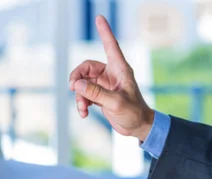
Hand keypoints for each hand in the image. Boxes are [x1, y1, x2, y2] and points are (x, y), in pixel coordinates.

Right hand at [70, 15, 153, 141]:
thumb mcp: (116, 103)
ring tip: (82, 109)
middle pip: (86, 67)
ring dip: (79, 96)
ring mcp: (104, 85)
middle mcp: (111, 74)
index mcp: (120, 69)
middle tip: (73, 89)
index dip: (105, 31)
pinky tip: (84, 113)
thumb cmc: (133, 112)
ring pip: (83, 83)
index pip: (110, 46)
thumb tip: (78, 85)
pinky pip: (84, 94)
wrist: (138, 127)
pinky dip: (82, 103)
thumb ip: (96, 94)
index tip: (99, 18)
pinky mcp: (100, 96)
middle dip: (77, 78)